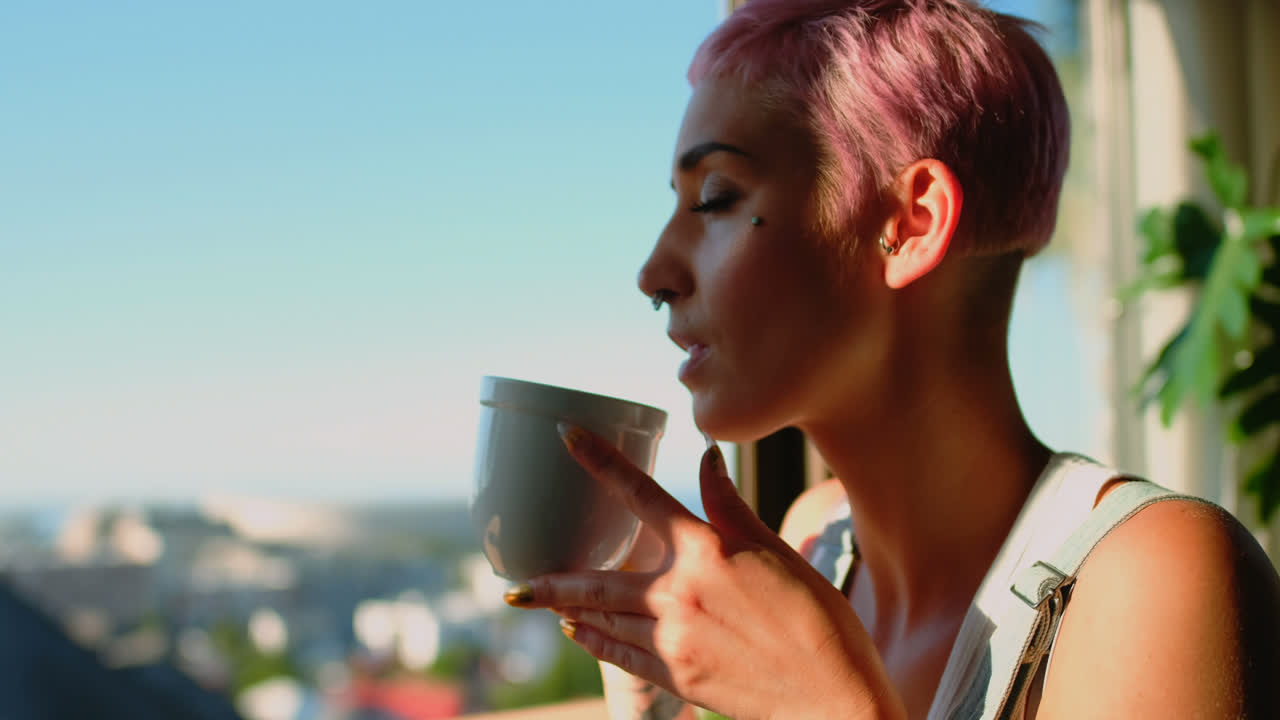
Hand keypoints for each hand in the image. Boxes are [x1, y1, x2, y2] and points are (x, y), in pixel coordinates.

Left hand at [504, 424, 905, 719]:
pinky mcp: (677, 676)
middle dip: (550, 581)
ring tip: (539, 603)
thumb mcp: (777, 551)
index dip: (600, 461)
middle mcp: (678, 592)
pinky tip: (579, 632)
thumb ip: (731, 506)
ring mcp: (672, 639)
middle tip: (512, 584)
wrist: (831, 695)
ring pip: (603, 620)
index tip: (567, 438)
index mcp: (706, 550)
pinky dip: (594, 641)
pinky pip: (620, 655)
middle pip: (597, 579)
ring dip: (569, 609)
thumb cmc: (817, 619)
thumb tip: (708, 457)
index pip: (641, 493)